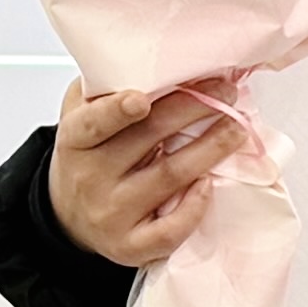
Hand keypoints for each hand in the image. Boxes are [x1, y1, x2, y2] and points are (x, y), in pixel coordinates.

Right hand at [46, 74, 237, 267]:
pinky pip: (168, 231)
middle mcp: (91, 178)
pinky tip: (210, 184)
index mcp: (76, 141)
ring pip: (169, 178)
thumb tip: (155, 60)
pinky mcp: (130, 246)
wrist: (70, 217)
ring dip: (210, 150)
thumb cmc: (89, 156)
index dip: (117, 111)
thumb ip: (103, 89)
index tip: (142, 98)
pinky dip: (194, 207)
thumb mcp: (81, 117)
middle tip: (226, 91)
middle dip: (192, 111)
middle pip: (147, 140)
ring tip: (236, 128)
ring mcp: (111, 214)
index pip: (94, 123)